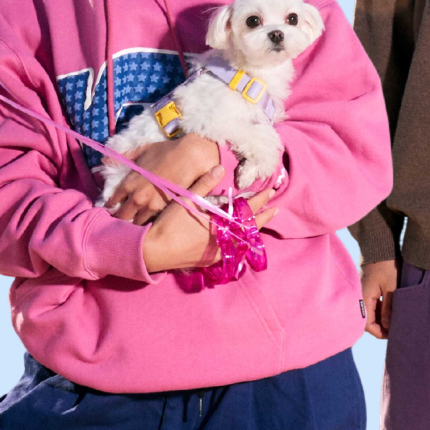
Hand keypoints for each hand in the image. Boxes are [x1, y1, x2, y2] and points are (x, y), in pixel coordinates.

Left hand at [108, 134, 222, 224]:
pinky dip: (147, 222)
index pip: (113, 200)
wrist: (190, 157)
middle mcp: (136, 196)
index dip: (110, 205)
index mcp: (129, 182)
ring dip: (133, 223)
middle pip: (122, 215)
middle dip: (119, 219)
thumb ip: (122, 157)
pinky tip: (147, 224)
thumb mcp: (142, 151)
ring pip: (136, 222)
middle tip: (118, 222)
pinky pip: (151, 221)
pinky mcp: (164, 209)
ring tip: (132, 227)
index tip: (110, 209)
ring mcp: (150, 205)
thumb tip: (104, 160)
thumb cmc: (166, 151)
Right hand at [141, 173, 279, 273]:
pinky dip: (240, 243)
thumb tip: (220, 168)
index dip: (259, 200)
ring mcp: (217, 252)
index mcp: (220, 224)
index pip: (246, 210)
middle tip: (276, 208)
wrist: (154, 251)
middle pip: (250, 228)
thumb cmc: (169, 224)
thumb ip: (204, 184)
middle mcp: (223, 240)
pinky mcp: (209, 260)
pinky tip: (242, 240)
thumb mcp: (186, 200)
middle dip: (263, 216)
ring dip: (253, 230)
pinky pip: (232, 251)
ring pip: (243, 241)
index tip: (270, 191)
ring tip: (262, 222)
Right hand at [360, 260, 397, 338]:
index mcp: (364, 299)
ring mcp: (364, 294)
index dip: (380, 332)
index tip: (394, 335)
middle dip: (382, 328)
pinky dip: (381, 311)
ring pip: (371, 314)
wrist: (381, 248)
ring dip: (382, 319)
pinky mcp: (368, 290)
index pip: (368, 325)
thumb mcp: (391, 288)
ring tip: (396, 322)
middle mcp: (361, 298)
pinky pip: (373, 305)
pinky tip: (391, 311)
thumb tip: (388, 327)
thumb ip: (389, 309)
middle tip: (397, 330)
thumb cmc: (387, 266)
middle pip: (368, 321)